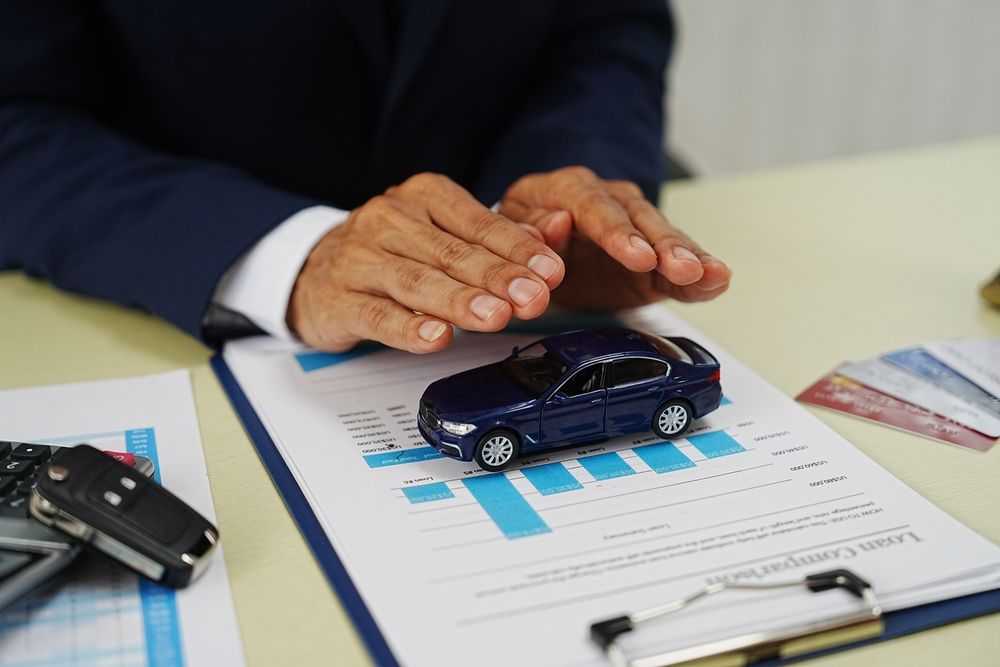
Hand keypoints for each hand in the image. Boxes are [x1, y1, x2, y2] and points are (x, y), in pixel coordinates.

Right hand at [287, 173, 564, 352]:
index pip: (478, 222)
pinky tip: (436, 338)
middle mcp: (389, 219)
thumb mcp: (444, 234)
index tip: (551, 270)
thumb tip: (553, 235)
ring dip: (460, 301)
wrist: (312, 271)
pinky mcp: (339, 299)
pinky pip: (377, 315)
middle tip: (533, 297)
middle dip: (498, 277)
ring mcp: (359, 258)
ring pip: (416, 281)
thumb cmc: (391, 252)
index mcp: (423, 197)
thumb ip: (498, 237)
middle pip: (451, 252)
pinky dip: (409, 328)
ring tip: (495, 316)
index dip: (518, 248)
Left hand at [500, 167, 730, 309]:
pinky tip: (719, 280)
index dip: (617, 232)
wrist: (538, 243)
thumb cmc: (527, 232)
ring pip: (665, 238)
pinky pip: (677, 266)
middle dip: (663, 245)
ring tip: (710, 274)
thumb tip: (555, 225)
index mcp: (570, 188)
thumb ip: (531, 230)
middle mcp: (610, 199)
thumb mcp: (513, 230)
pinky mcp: (654, 257)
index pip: (594, 206)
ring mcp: (637, 225)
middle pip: (640, 218)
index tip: (637, 255)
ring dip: (688, 258)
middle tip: (681, 267)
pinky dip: (699, 275)